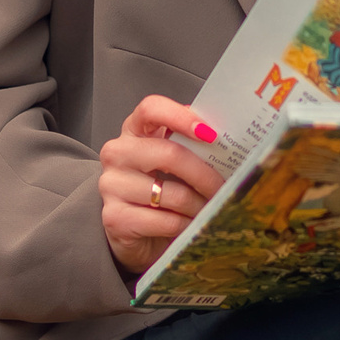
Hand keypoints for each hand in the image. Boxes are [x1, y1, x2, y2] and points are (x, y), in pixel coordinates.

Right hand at [98, 95, 226, 276]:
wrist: (134, 231)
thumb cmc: (159, 189)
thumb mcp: (172, 162)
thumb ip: (190, 144)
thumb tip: (228, 138)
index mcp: (133, 130)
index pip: (151, 108)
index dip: (181, 117)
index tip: (210, 134)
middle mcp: (117, 153)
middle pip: (170, 154)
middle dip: (206, 175)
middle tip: (226, 187)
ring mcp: (112, 186)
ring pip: (174, 194)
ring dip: (201, 205)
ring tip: (212, 210)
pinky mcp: (116, 218)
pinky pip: (167, 221)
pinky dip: (187, 225)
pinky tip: (192, 225)